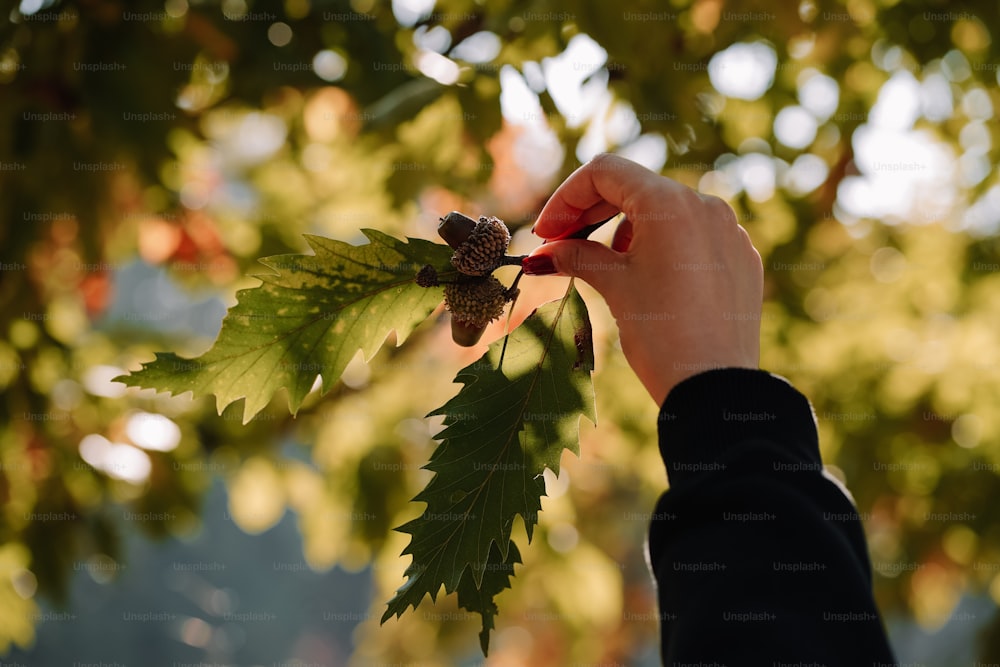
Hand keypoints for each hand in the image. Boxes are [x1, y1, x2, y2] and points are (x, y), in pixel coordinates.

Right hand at [523, 154, 762, 404]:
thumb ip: (576, 257)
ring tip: (604, 266)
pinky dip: (661, 246)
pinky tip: (645, 278)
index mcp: (670, 203)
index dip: (566, 199)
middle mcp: (705, 206)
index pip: (605, 173)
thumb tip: (542, 254)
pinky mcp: (740, 259)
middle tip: (560, 245)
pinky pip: (693, 237)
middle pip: (634, 187)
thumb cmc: (661, 335)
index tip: (545, 233)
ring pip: (665, 212)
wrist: (714, 389)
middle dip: (591, 213)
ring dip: (625, 229)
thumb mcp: (614, 287)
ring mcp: (728, 231)